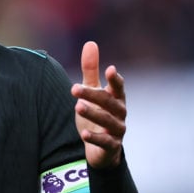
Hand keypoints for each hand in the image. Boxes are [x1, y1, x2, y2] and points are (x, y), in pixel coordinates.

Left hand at [71, 41, 125, 168]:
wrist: (102, 149)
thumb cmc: (97, 114)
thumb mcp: (92, 92)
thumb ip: (91, 70)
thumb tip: (90, 43)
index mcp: (116, 99)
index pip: (118, 87)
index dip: (116, 79)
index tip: (110, 69)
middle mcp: (120, 114)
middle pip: (109, 102)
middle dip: (93, 95)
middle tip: (74, 88)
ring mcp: (117, 131)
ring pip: (107, 121)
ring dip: (93, 114)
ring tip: (77, 107)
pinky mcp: (111, 146)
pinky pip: (105, 142)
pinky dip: (96, 138)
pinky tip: (84, 134)